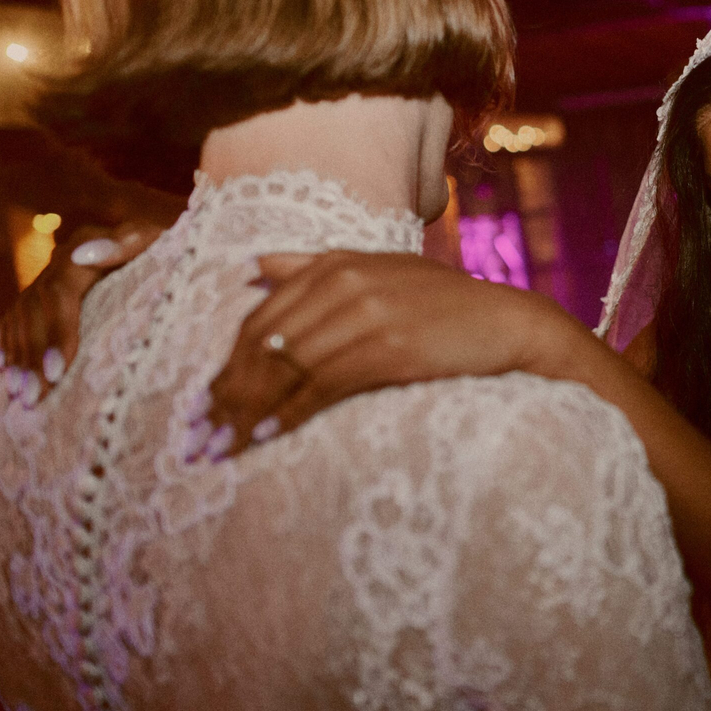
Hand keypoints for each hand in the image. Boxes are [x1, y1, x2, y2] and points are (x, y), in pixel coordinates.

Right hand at [0, 220, 160, 400]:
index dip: (55, 332)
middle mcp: (61, 260)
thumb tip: (84, 255)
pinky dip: (11, 343)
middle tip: (35, 395)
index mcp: (85, 246)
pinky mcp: (48, 291)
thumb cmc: (169, 250)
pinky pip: (17, 317)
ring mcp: (51, 275)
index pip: (59, 293)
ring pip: (22, 316)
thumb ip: (126, 243)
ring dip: (20, 356)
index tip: (57, 369)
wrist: (165, 248)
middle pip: (35, 309)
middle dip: (33, 355)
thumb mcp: (155, 242)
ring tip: (23, 395)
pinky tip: (7, 371)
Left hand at [206, 251, 577, 456]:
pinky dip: (289, 412)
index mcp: (334, 264)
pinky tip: (267, 435)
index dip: (226, 366)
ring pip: (287, 366)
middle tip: (202, 436)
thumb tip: (254, 266)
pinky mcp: (388, 347)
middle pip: (265, 343)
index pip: (259, 318)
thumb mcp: (379, 269)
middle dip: (228, 394)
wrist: (507, 322)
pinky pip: (322, 384)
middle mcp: (344, 283)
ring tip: (224, 445)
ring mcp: (366, 313)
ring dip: (248, 411)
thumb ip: (312, 264)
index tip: (205, 405)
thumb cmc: (444, 303)